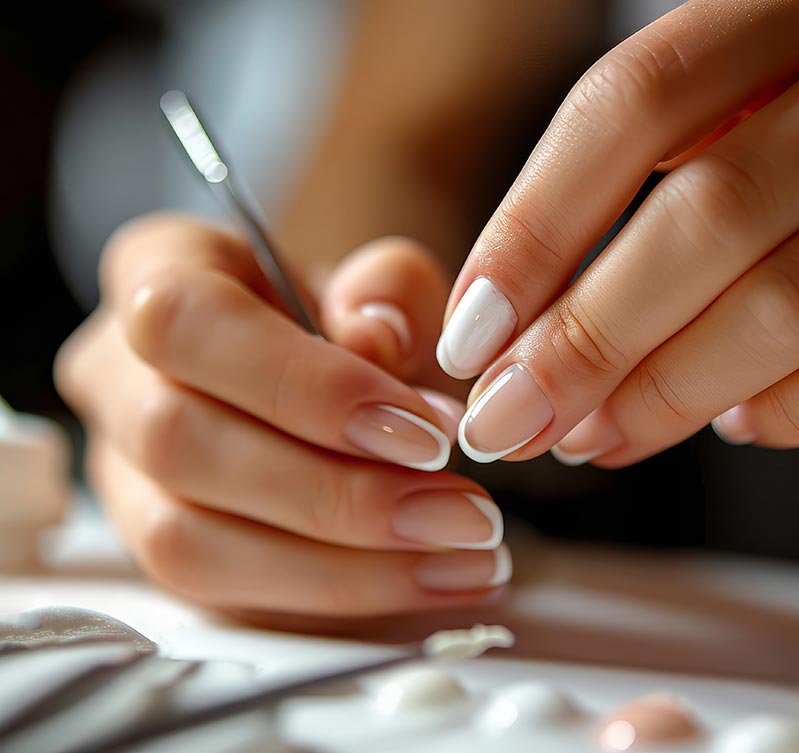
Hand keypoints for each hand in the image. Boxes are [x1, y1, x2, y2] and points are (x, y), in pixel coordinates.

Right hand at [57, 215, 508, 619]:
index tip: (424, 434)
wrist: (316, 370)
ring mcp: (125, 474)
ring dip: (342, 566)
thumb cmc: (343, 320)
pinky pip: (225, 597)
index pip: (188, 322)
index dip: (303, 385)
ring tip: (459, 556)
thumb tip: (378, 342)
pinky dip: (339, 598)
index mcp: (158, 272)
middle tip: (462, 511)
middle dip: (338, 493)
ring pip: (189, 544)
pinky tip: (431, 580)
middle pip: (180, 444)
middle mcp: (118, 376)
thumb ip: (390, 292)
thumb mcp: (382, 283)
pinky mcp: (161, 552)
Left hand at [438, 0, 798, 464]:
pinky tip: (737, 418)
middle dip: (590, 340)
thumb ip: (682, 145)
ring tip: (599, 435)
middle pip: (710, 215)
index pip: (637, 100)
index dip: (535, 228)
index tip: (471, 333)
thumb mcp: (775, 68)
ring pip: (797, 298)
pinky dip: (795, 406)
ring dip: (673, 390)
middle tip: (513, 417)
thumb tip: (553, 310)